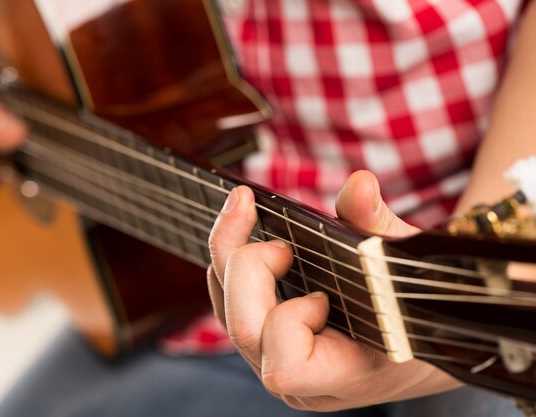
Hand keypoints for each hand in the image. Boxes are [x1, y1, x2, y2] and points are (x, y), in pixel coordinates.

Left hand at [207, 170, 460, 410]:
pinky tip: (243, 228)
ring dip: (228, 257)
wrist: (414, 350)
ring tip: (245, 211)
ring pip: (225, 314)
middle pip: (242, 329)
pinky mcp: (264, 341)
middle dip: (248, 271)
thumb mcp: (408, 269)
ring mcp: (275, 361)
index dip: (291, 321)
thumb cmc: (418, 312)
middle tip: (281, 243)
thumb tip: (359, 183)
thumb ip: (379, 227)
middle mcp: (299, 379)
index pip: (286, 367)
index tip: (321, 296)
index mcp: (341, 375)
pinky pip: (227, 304)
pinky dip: (228, 262)